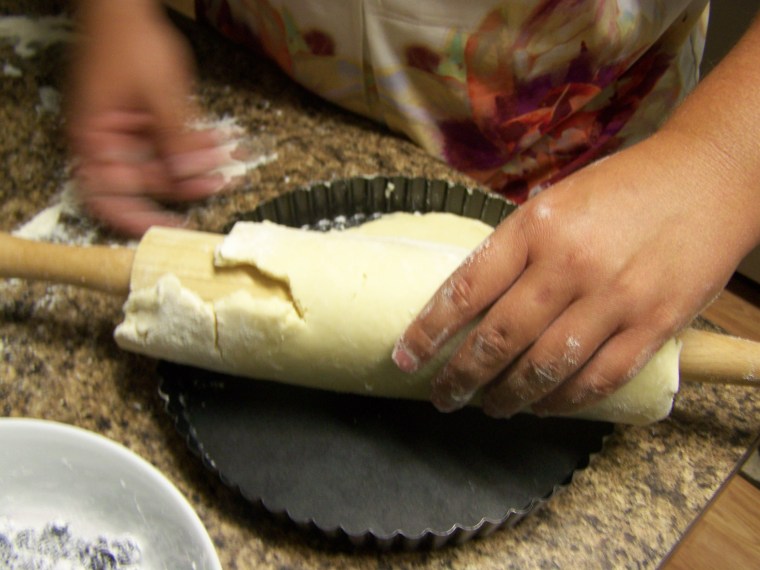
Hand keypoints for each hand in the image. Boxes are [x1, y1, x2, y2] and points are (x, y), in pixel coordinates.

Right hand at [67, 1, 225, 235]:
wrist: (124, 5)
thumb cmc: (128, 40)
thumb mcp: (159, 92)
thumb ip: (176, 137)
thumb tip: (190, 177)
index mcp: (94, 140)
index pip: (107, 198)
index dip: (138, 220)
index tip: (171, 229)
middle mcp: (107, 142)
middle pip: (145, 183)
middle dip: (184, 185)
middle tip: (216, 184)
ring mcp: (127, 132)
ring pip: (165, 165)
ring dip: (195, 165)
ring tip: (225, 161)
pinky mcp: (145, 122)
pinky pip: (171, 144)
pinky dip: (194, 145)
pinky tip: (219, 143)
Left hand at [393, 135, 750, 417]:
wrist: (708, 177)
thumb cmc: (624, 187)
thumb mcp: (556, 201)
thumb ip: (517, 247)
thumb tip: (472, 299)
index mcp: (536, 226)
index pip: (466, 287)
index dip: (429, 330)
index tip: (407, 357)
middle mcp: (570, 264)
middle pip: (499, 337)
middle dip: (461, 376)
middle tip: (442, 396)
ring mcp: (614, 297)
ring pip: (545, 367)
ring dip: (508, 396)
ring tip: (490, 407)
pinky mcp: (654, 324)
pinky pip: (598, 378)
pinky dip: (564, 401)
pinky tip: (543, 406)